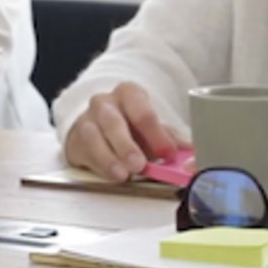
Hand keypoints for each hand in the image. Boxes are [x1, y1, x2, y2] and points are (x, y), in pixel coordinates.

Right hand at [60, 80, 186, 181]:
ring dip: (109, 157)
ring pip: (93, 135)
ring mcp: (87, 119)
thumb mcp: (152, 129)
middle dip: (126, 144)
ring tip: (123, 174)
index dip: (156, 133)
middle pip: (113, 121)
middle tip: (139, 164)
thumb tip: (191, 152)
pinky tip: (112, 174)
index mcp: (129, 93)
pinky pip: (84, 151)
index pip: (142, 111)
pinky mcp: (75, 139)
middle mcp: (105, 102)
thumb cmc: (130, 126)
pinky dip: (99, 165)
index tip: (167, 153)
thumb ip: (170, 139)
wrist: (99, 129)